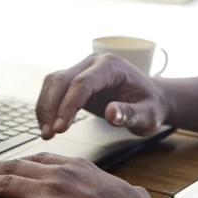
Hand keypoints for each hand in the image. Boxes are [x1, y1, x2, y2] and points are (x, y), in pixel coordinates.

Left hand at [0, 152, 155, 197]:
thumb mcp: (130, 193)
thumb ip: (123, 190)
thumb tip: (136, 194)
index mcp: (78, 166)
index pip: (39, 157)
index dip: (17, 162)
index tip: (5, 166)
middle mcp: (60, 174)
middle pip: (15, 167)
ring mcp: (49, 193)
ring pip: (4, 185)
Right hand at [36, 53, 171, 138]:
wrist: (151, 98)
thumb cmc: (151, 106)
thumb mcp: (148, 115)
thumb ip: (130, 114)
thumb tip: (110, 113)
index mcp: (111, 66)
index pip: (82, 83)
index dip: (69, 105)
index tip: (61, 129)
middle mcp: (94, 62)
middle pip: (62, 79)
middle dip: (51, 107)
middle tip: (49, 134)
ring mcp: (83, 68)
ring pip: (54, 82)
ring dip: (45, 107)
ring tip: (47, 133)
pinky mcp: (76, 79)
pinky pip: (55, 89)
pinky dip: (48, 106)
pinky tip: (48, 125)